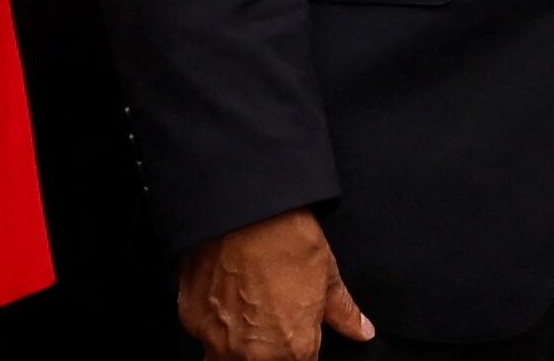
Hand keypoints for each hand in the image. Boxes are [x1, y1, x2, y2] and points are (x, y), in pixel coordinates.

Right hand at [179, 209, 374, 360]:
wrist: (241, 209)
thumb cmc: (287, 237)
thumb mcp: (327, 273)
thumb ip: (343, 313)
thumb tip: (362, 331)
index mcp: (293, 349)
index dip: (299, 351)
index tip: (296, 334)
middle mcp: (252, 356)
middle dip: (269, 350)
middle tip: (271, 318)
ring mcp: (217, 341)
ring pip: (225, 359)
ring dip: (237, 345)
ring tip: (247, 310)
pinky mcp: (191, 321)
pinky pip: (203, 334)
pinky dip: (214, 322)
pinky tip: (225, 294)